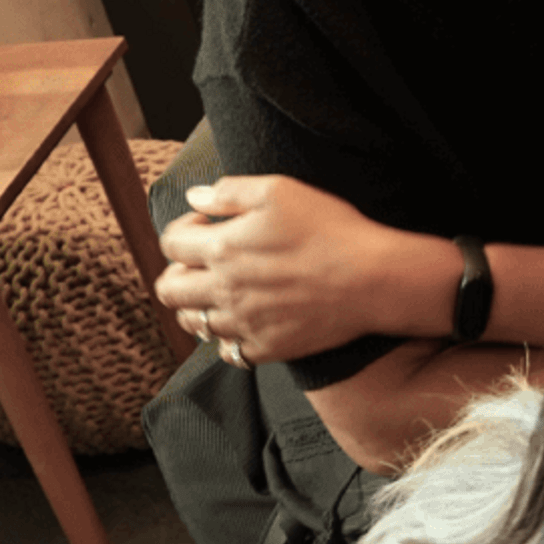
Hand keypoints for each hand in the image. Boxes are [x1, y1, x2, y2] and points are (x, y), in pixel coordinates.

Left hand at [156, 176, 451, 364]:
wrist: (374, 279)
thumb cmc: (331, 230)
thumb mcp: (282, 191)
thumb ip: (231, 192)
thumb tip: (196, 197)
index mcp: (222, 248)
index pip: (170, 244)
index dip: (183, 230)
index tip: (207, 225)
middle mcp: (224, 290)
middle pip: (170, 290)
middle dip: (177, 273)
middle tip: (203, 264)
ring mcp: (244, 323)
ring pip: (194, 323)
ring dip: (198, 307)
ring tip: (221, 293)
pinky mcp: (268, 347)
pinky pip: (229, 352)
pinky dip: (229, 339)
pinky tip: (247, 322)